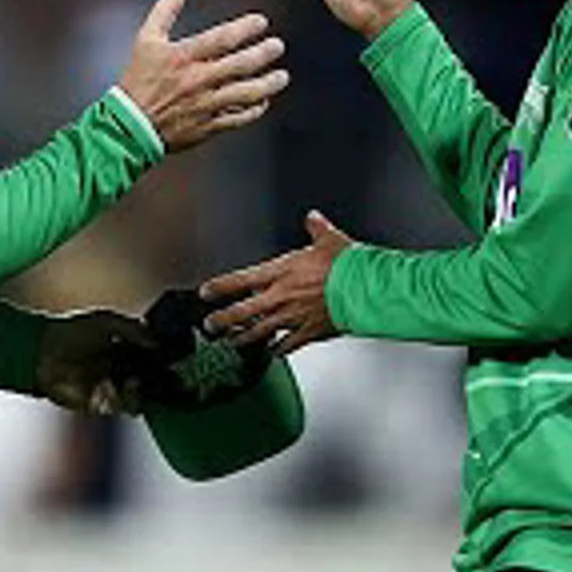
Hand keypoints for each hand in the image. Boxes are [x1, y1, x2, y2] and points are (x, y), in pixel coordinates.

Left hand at [34, 309, 161, 416]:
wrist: (43, 354)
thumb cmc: (72, 333)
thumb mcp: (106, 322)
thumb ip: (133, 329)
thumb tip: (157, 341)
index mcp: (124, 350)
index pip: (152, 359)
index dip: (164, 361)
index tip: (177, 359)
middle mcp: (120, 372)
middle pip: (150, 382)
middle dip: (162, 382)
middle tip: (172, 378)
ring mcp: (112, 390)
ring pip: (140, 398)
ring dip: (143, 391)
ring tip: (138, 380)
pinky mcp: (102, 406)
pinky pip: (123, 407)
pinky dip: (128, 399)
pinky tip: (127, 386)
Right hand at [116, 0, 289, 152]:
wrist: (130, 125)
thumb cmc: (138, 79)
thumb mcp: (146, 40)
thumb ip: (165, 10)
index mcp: (183, 57)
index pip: (222, 39)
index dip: (245, 29)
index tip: (262, 22)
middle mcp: (198, 80)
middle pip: (240, 65)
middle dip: (264, 54)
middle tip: (278, 46)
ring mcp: (205, 105)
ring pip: (246, 94)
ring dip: (268, 84)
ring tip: (282, 76)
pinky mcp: (208, 126)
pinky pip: (239, 118)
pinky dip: (255, 109)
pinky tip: (264, 101)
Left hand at [199, 209, 355, 356]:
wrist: (365, 291)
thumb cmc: (347, 266)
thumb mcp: (330, 239)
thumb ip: (317, 229)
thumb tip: (313, 218)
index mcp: (281, 272)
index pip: (240, 280)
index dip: (220, 287)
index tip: (206, 292)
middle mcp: (281, 297)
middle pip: (241, 313)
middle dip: (222, 320)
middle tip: (210, 325)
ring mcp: (293, 318)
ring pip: (259, 333)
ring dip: (243, 338)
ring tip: (232, 342)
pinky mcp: (308, 333)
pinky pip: (286, 346)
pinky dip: (277, 351)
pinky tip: (271, 353)